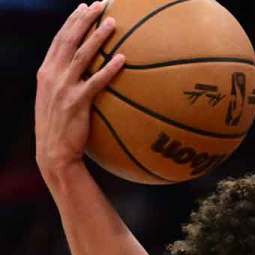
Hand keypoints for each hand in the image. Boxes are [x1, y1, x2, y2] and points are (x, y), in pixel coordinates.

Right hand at [34, 2, 124, 174]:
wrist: (52, 152)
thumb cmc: (59, 127)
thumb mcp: (55, 98)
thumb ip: (66, 81)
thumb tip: (87, 69)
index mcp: (45, 72)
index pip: (59, 39)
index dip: (72, 21)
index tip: (85, 6)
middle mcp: (51, 75)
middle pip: (68, 40)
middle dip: (84, 19)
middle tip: (100, 4)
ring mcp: (63, 88)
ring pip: (81, 56)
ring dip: (98, 38)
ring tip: (113, 23)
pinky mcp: (76, 103)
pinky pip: (95, 82)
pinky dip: (109, 69)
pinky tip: (122, 59)